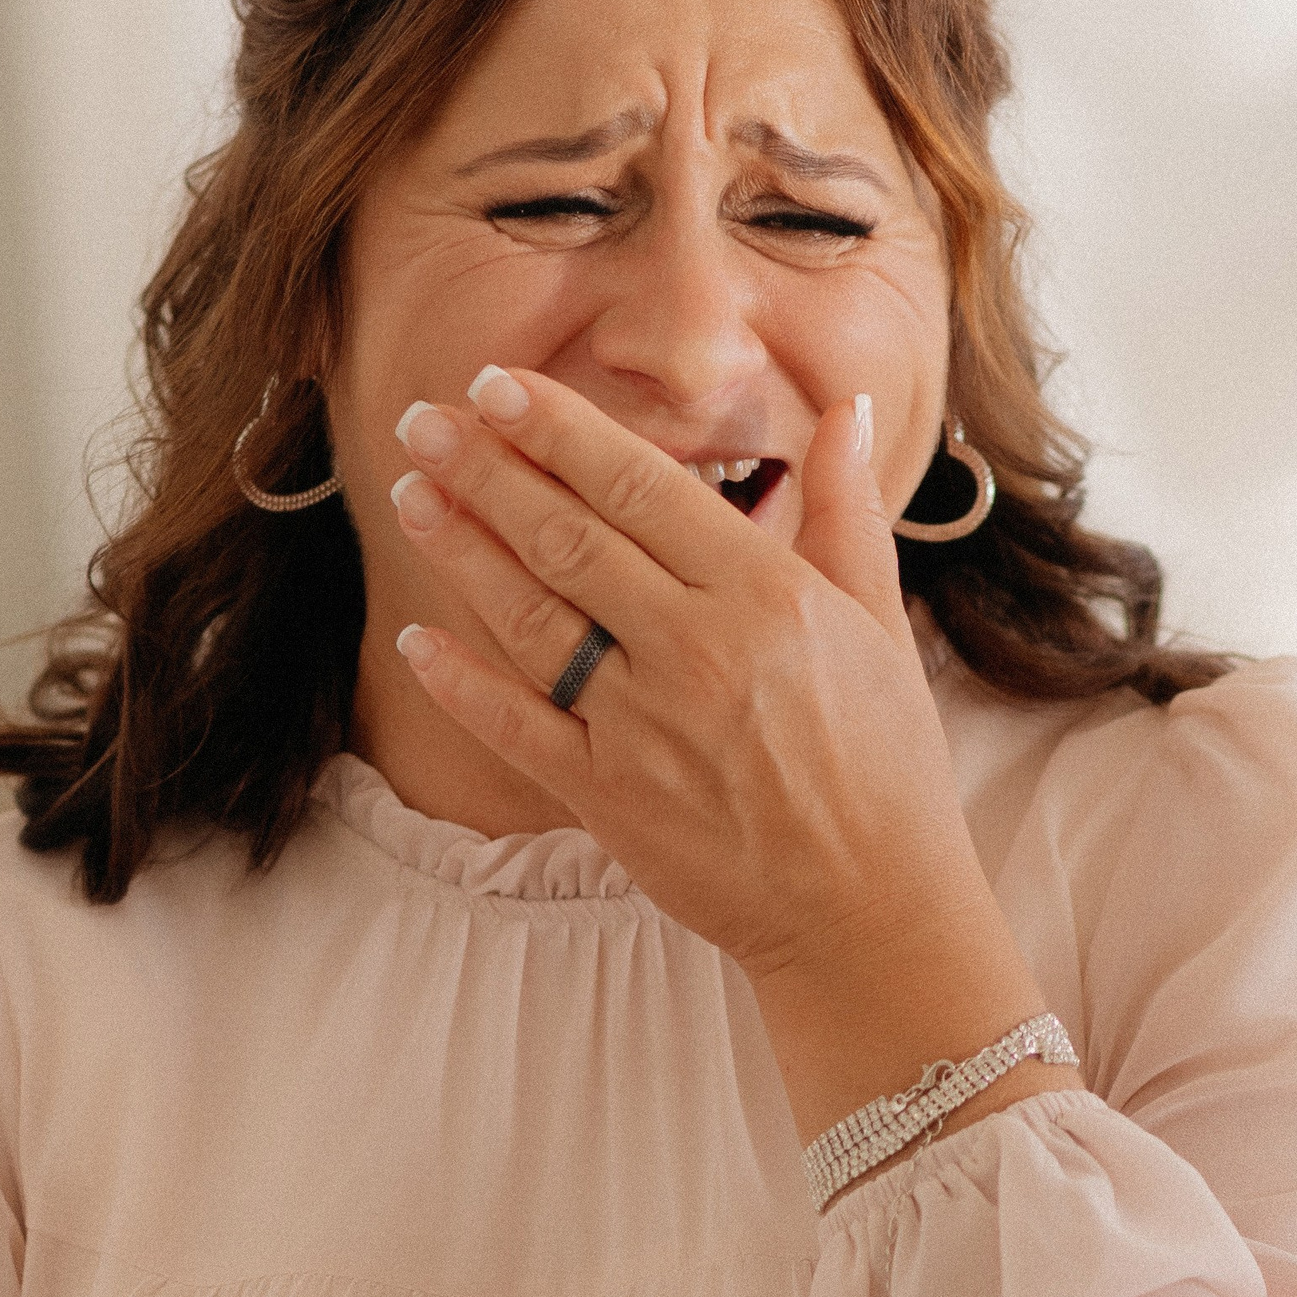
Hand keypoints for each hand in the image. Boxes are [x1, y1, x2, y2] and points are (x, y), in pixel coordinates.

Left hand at [388, 368, 1066, 1141]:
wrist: (871, 910)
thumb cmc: (884, 765)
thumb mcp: (878, 623)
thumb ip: (846, 510)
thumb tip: (848, 410)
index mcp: (764, 595)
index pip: (638, 485)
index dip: (557, 431)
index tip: (498, 386)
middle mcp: (697, 651)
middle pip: (566, 538)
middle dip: (485, 470)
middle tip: (422, 418)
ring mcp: (644, 728)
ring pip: (530, 619)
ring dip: (461, 551)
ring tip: (411, 494)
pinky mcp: (609, 799)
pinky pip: (516, 727)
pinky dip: (461, 682)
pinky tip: (417, 636)